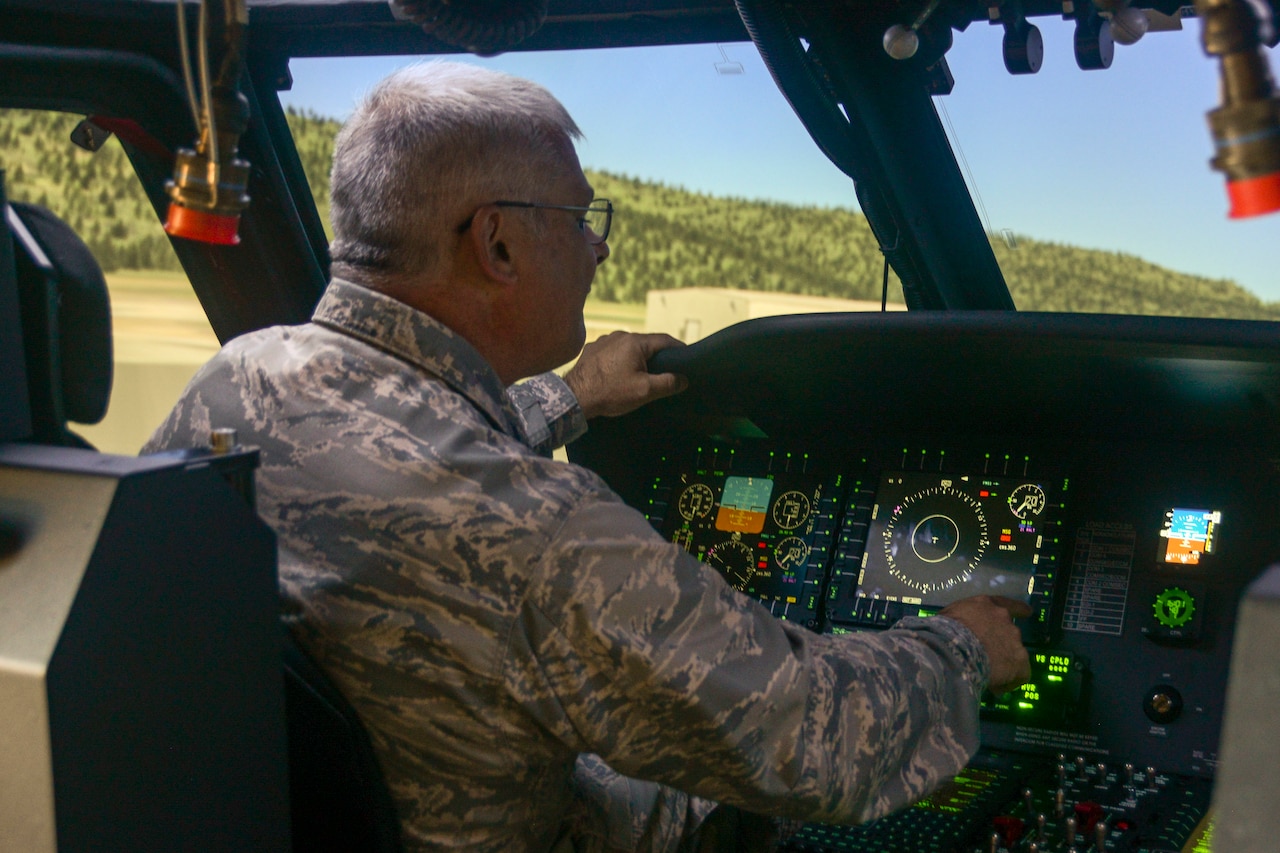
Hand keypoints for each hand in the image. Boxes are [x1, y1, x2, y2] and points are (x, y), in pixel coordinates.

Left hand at [564, 331, 688, 418]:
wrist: (575, 397)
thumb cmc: (611, 392)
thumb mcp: (645, 390)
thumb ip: (668, 383)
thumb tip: (683, 379)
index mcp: (635, 342)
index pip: (664, 340)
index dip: (678, 348)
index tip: (686, 356)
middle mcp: (618, 336)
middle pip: (645, 344)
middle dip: (656, 356)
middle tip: (665, 371)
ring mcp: (603, 341)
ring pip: (628, 348)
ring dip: (636, 358)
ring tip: (639, 375)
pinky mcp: (591, 350)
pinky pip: (612, 353)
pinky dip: (619, 361)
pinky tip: (618, 375)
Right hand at [938, 595, 1031, 694]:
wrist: (953, 648)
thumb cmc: (943, 630)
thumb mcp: (948, 616)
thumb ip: (960, 621)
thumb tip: (957, 633)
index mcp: (986, 604)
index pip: (1006, 604)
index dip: (1017, 609)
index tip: (1027, 613)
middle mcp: (1003, 618)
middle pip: (1009, 631)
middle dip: (1001, 644)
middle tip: (986, 656)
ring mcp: (1014, 639)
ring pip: (1014, 653)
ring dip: (1003, 662)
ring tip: (987, 675)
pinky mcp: (1019, 661)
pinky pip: (1020, 674)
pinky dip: (1009, 681)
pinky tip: (995, 687)